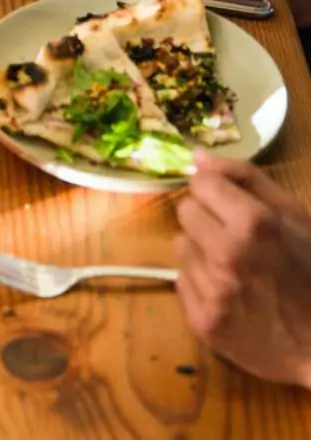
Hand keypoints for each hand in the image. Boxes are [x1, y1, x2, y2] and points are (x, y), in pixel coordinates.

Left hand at [176, 152, 310, 387]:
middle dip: (207, 219)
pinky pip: (182, 281)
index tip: (228, 203)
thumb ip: (246, 178)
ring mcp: (213, 291)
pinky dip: (200, 283)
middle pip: (185, 211)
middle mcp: (227, 254)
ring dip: (202, 251)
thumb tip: (198, 157)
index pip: (200, 182)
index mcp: (253, 224)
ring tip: (236, 268)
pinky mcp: (202, 322)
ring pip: (181, 245)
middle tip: (235, 238)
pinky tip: (230, 294)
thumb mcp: (296, 216)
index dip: (216, 190)